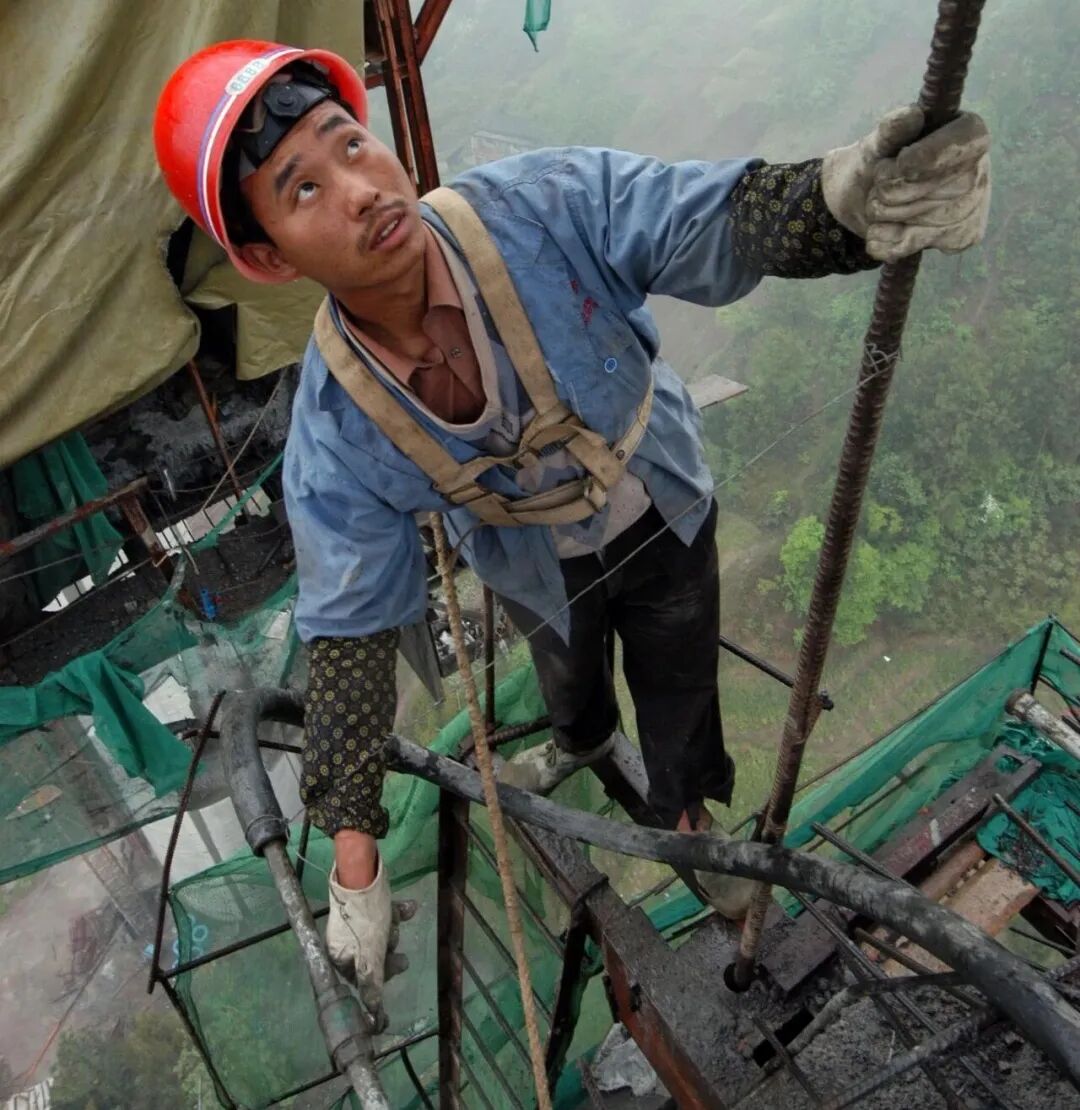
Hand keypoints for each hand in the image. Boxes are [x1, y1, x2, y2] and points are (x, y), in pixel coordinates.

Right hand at [326, 857, 416, 1033]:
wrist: (362, 872)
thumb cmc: (366, 917)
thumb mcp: (371, 954)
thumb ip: (372, 983)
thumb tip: (372, 1011)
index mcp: (340, 956)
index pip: (362, 980)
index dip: (379, 982)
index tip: (393, 988)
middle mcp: (347, 942)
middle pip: (374, 958)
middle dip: (389, 952)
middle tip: (402, 956)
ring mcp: (358, 922)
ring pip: (382, 935)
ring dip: (392, 928)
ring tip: (395, 918)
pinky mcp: (369, 906)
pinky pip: (385, 915)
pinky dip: (397, 912)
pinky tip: (408, 907)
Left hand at [822, 105, 990, 261]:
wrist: (863, 199)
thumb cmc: (878, 161)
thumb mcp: (877, 143)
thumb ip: (890, 130)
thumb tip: (911, 116)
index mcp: (969, 134)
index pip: (962, 142)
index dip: (929, 157)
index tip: (900, 163)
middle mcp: (978, 169)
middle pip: (930, 186)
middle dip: (888, 190)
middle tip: (878, 184)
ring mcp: (973, 206)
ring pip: (916, 220)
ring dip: (881, 215)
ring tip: (879, 203)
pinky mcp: (961, 238)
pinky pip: (910, 247)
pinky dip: (883, 242)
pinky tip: (882, 229)